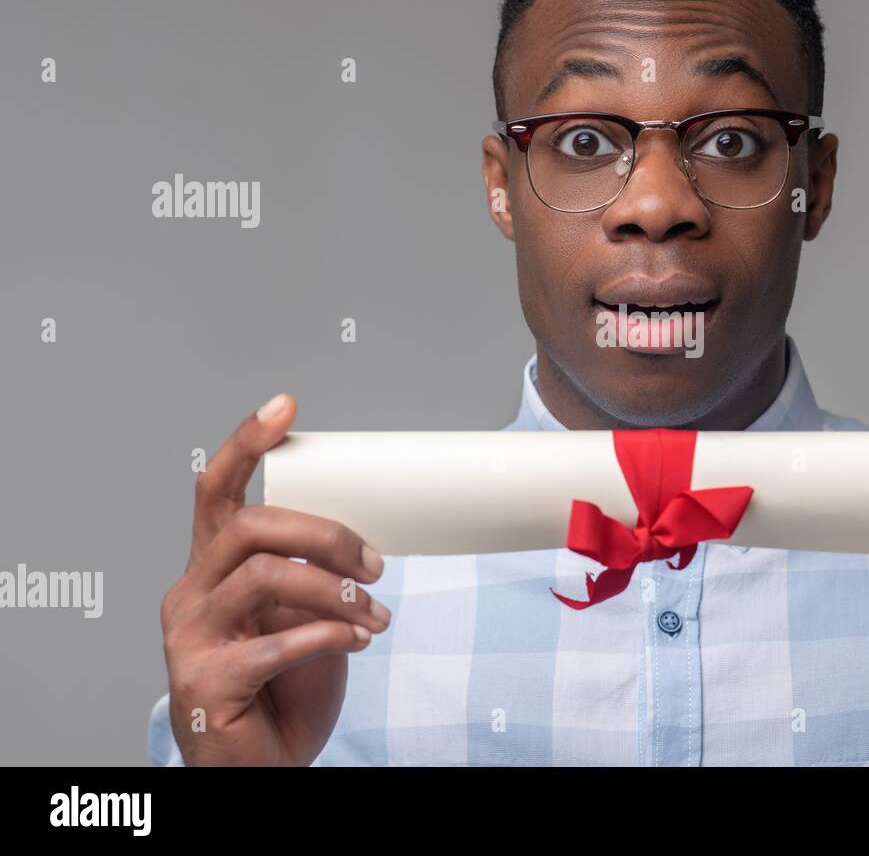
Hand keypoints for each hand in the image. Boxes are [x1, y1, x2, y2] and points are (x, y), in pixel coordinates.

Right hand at [160, 393, 390, 765]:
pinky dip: (327, 635)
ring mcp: (190, 638)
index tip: (286, 405)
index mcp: (213, 567)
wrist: (264, 764)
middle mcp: (190, 593)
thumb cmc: (285, 684)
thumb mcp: (302, 613)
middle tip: (376, 563)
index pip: (217, 489)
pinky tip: (354, 643)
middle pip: (250, 526)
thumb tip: (364, 539)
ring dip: (337, 590)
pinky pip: (274, 642)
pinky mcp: (205, 683)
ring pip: (264, 576)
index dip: (248, 442)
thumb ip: (312, 572)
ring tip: (377, 616)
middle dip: (325, 534)